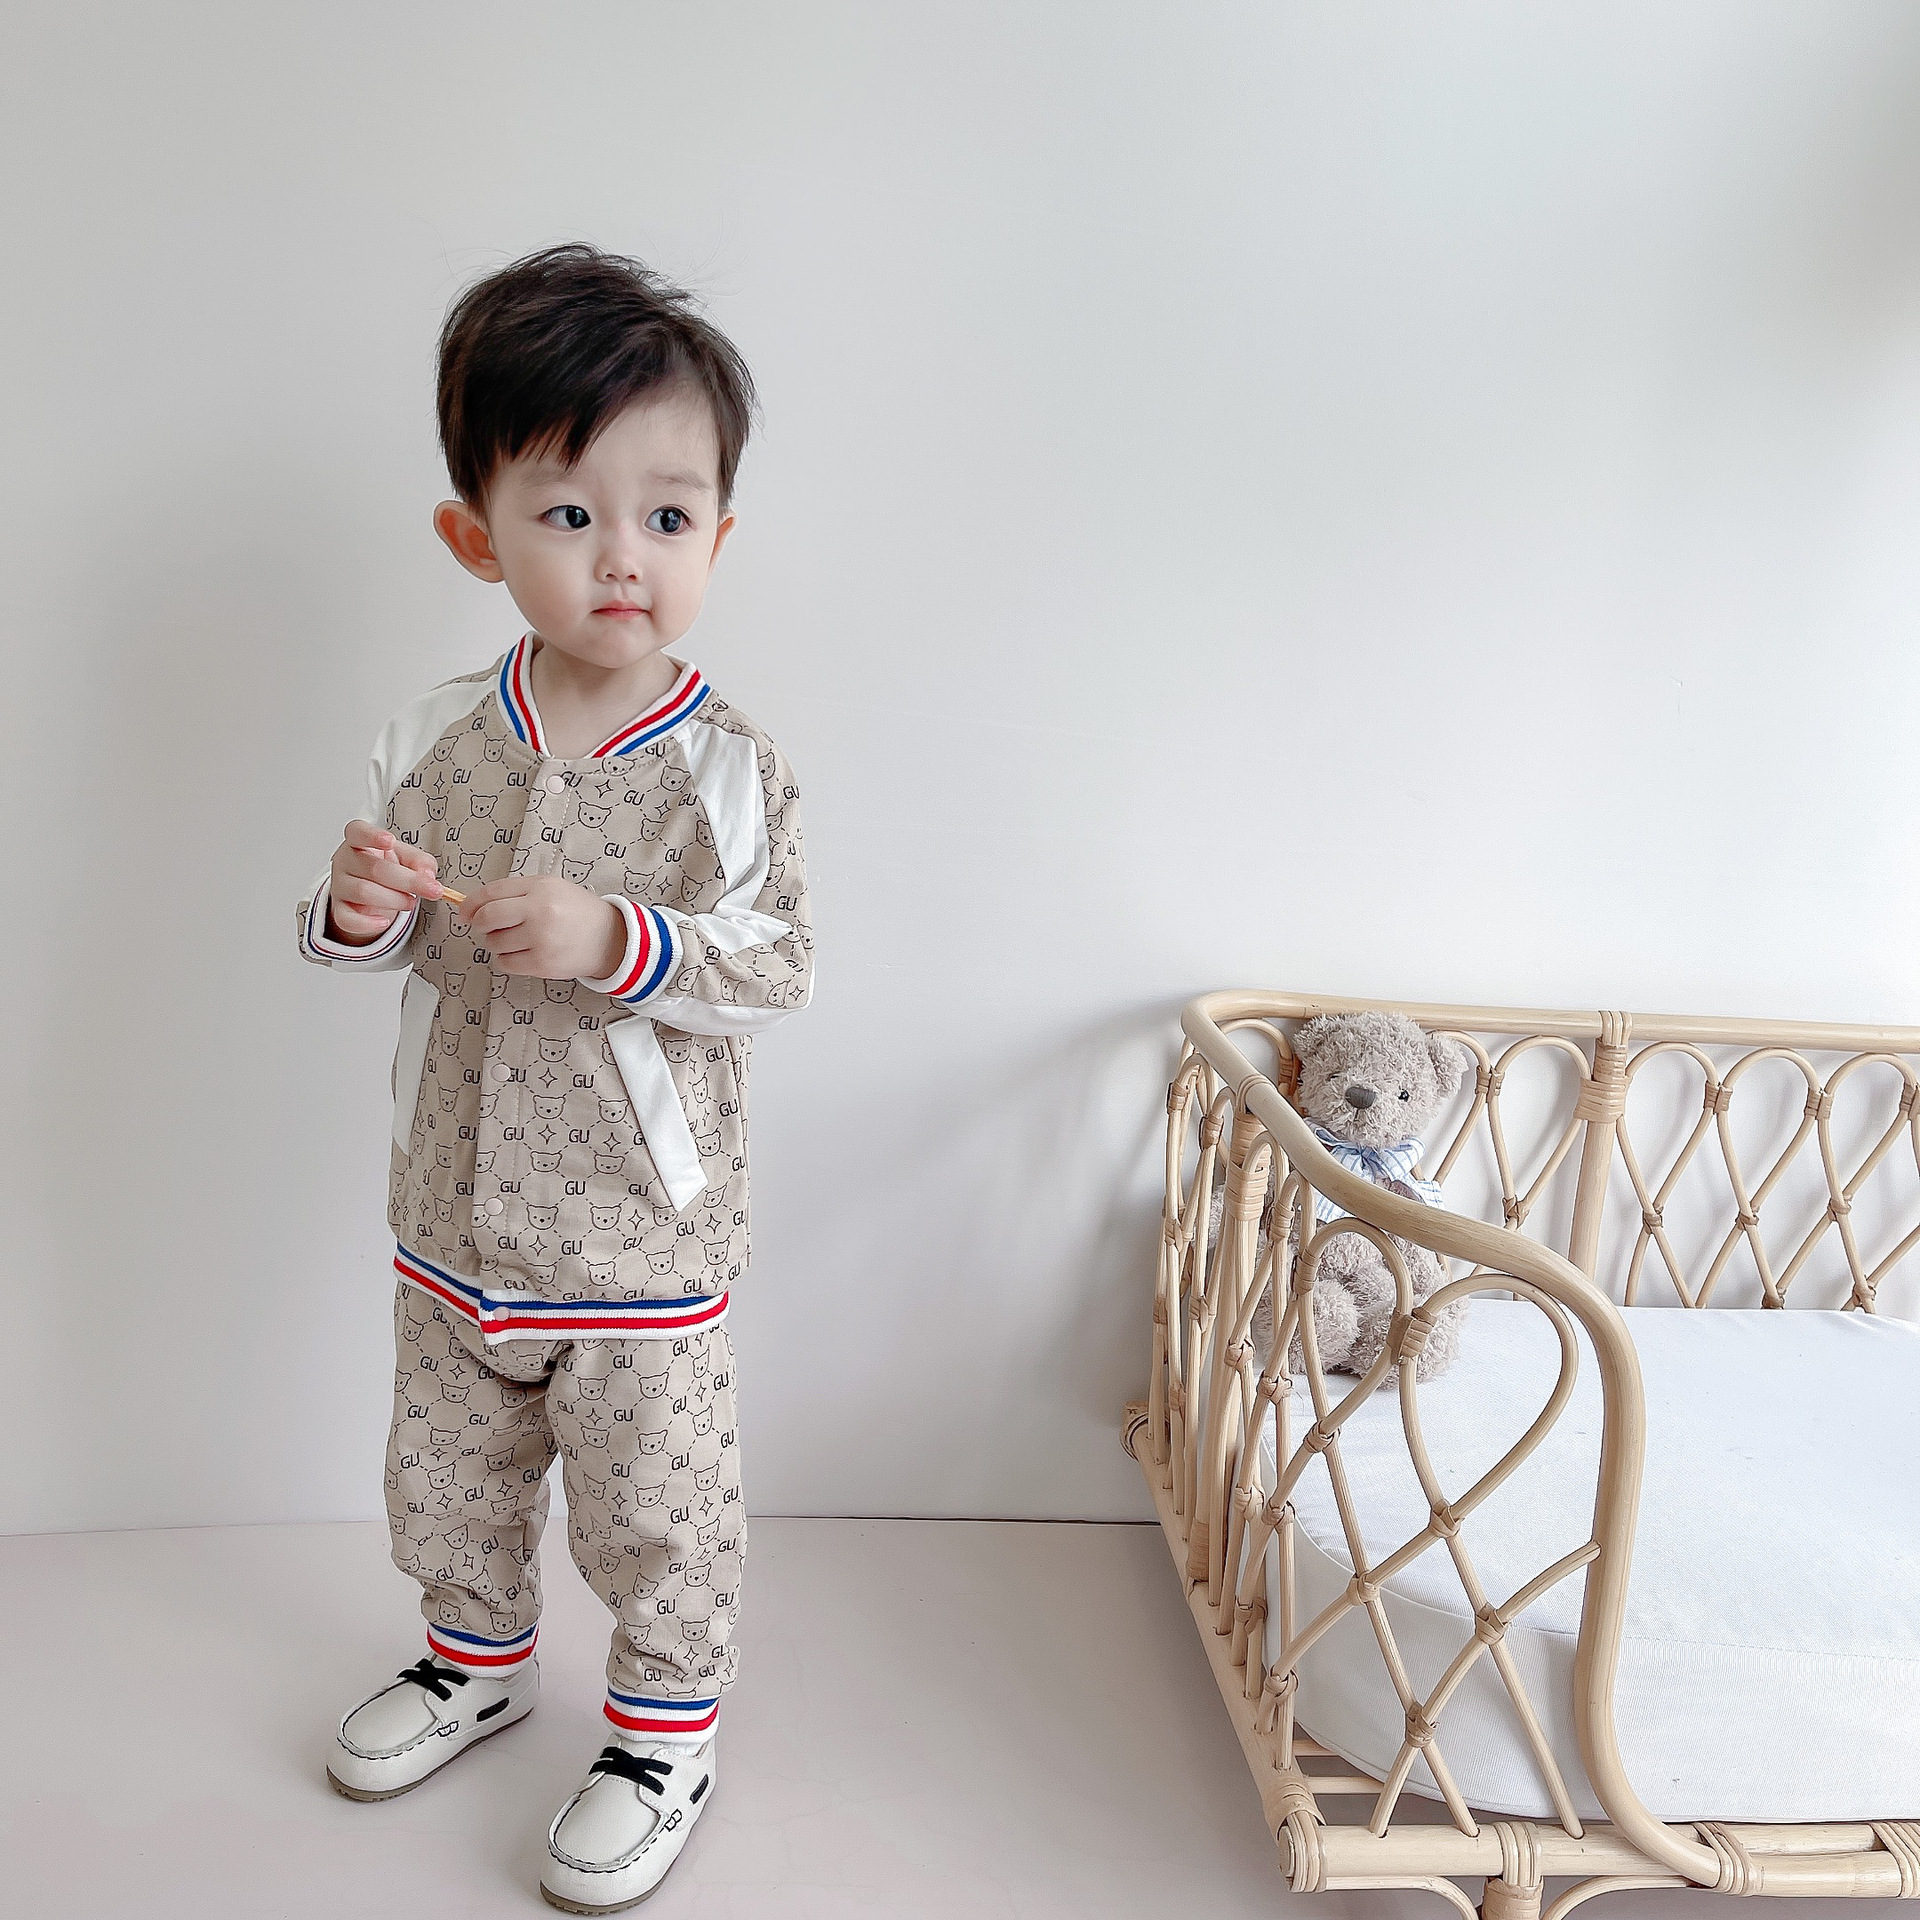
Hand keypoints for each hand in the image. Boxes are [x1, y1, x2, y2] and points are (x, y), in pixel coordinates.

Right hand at [326, 819, 441, 943]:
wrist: (368, 892)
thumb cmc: (386, 868)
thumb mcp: (406, 858)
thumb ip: (420, 861)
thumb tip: (428, 875)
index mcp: (359, 841)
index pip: (358, 832)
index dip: (373, 836)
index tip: (390, 841)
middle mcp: (345, 860)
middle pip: (374, 868)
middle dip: (408, 881)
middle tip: (432, 890)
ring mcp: (339, 885)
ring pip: (363, 892)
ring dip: (395, 900)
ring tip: (411, 901)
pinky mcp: (339, 909)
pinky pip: (347, 919)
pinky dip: (367, 923)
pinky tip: (384, 922)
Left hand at [453, 874, 625, 979]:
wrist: (609, 938)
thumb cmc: (577, 912)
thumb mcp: (550, 888)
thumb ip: (515, 892)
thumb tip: (474, 906)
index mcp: (540, 888)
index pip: (491, 893)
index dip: (470, 903)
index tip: (464, 912)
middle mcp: (540, 911)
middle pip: (487, 918)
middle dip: (479, 924)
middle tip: (485, 927)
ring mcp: (541, 939)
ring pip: (494, 943)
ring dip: (495, 943)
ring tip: (514, 940)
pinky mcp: (542, 963)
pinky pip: (505, 963)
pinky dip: (505, 960)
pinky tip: (518, 954)